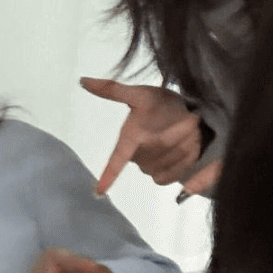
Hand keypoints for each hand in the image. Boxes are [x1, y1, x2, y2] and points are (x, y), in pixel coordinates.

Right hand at [81, 78, 209, 192]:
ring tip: (189, 131)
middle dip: (174, 136)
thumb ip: (113, 90)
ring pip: (165, 164)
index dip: (108, 175)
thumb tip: (83, 80)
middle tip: (187, 119)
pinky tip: (189, 148)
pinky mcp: (164, 176)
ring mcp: (150, 168)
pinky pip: (171, 176)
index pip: (116, 158)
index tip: (98, 192)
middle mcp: (136, 157)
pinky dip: (183, 162)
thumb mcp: (142, 94)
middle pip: (155, 154)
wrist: (186, 115)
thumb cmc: (161, 104)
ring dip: (182, 146)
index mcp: (128, 138)